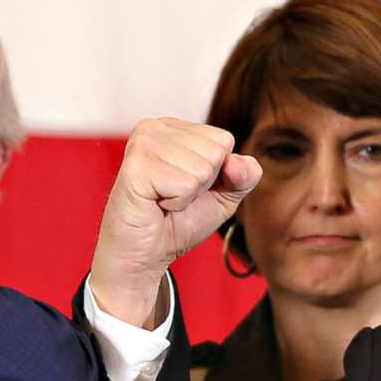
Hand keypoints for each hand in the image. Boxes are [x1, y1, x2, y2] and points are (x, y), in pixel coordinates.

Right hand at [88, 118, 259, 326]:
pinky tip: (156, 203)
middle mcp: (155, 127)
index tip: (187, 186)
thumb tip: (237, 162)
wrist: (145, 253)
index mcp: (174, 128)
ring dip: (187, 195)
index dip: (216, 173)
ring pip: (202, 168)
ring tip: (163, 199)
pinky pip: (184, 184)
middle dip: (202, 184)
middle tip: (173, 195)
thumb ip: (244, 175)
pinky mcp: (136, 166)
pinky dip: (176, 202)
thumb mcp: (224, 196)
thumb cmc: (178, 221)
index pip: (224, 140)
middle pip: (215, 152)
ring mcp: (143, 143)